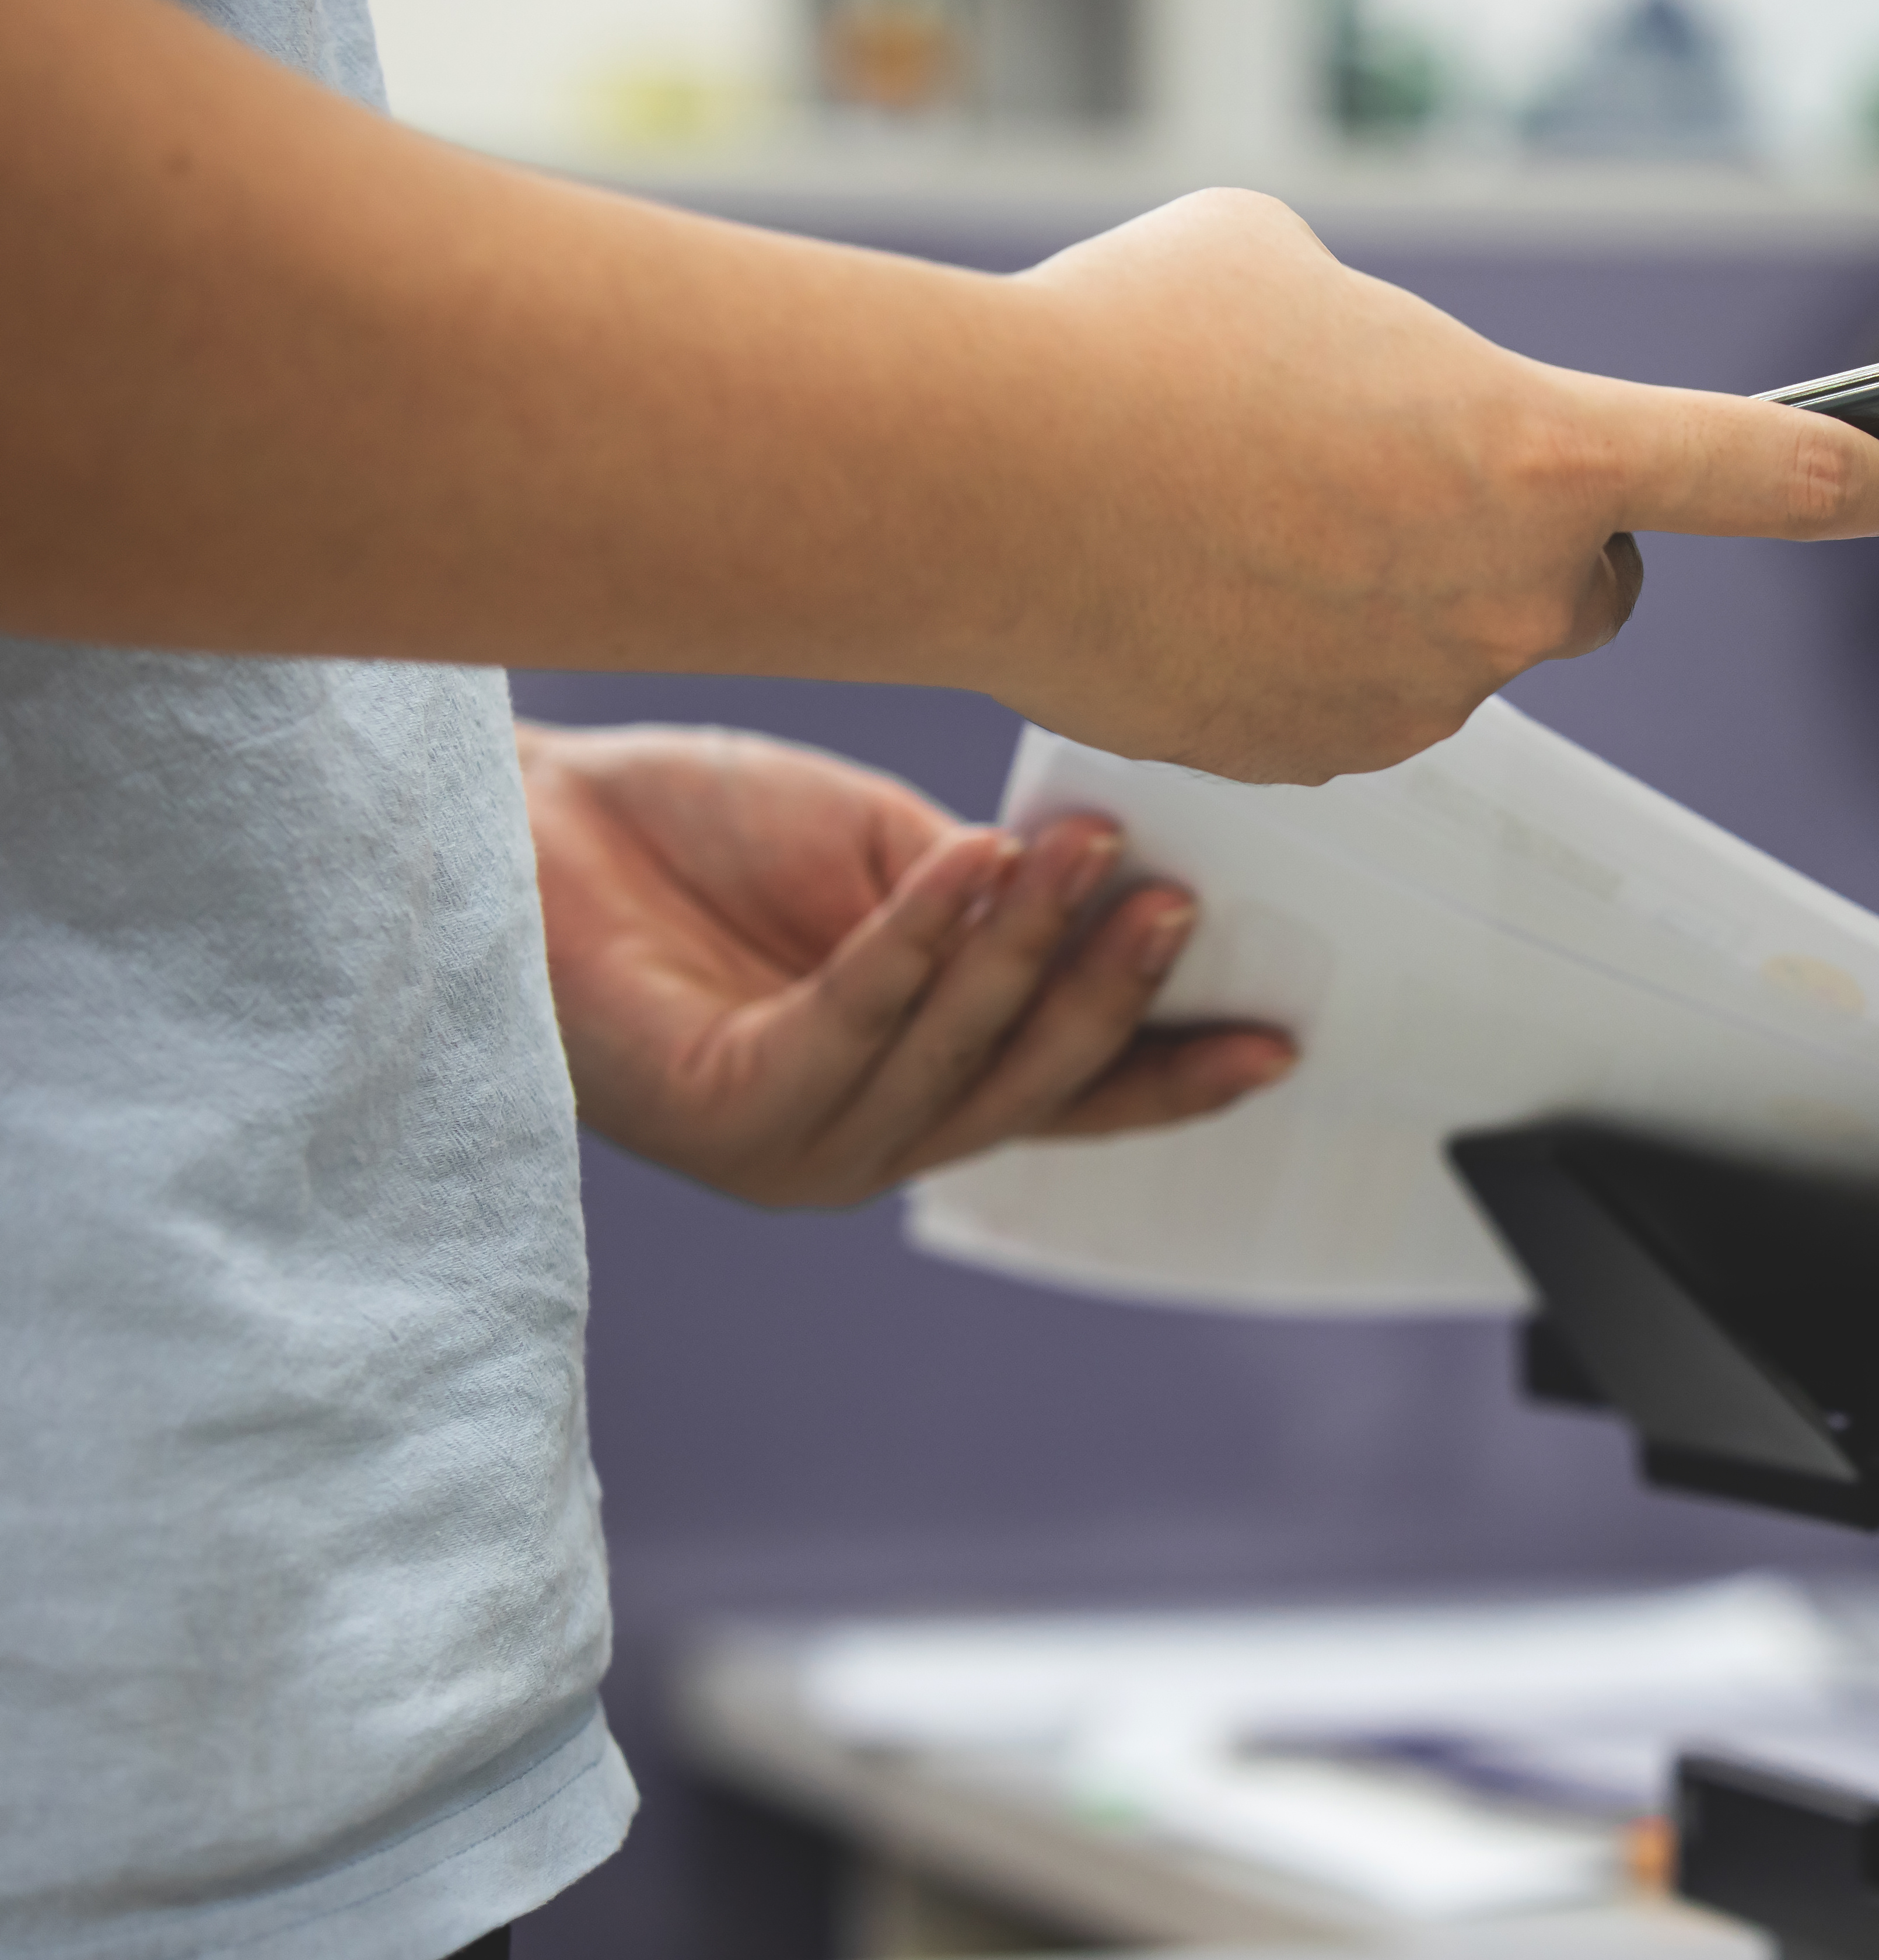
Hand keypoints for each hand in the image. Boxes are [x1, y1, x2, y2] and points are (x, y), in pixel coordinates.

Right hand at [2, 0, 1878, 780]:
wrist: (979, 486)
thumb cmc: (1133, 341)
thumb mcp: (1287, 267)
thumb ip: (1385, 337)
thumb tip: (1371, 389)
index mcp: (1535, 449)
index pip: (1748, 470)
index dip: (1838, 477)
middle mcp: (1508, 594)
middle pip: (1594, 584)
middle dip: (1542, 539)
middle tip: (1427, 481)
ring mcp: (1421, 694)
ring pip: (1470, 647)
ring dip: (1409, 591)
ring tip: (1265, 522)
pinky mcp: (1329, 758)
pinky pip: (1370, 701)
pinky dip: (1322, 656)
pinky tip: (1219, 594)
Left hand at [520, 721, 1293, 1207]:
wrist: (525, 810)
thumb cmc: (700, 832)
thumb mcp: (896, 864)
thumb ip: (1000, 907)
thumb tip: (1132, 894)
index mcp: (911, 1093)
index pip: (1068, 1098)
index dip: (1169, 1072)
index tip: (1273, 1039)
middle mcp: (861, 1147)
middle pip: (1028, 1085)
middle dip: (1111, 990)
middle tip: (1176, 896)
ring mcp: (792, 1149)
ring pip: (953, 1054)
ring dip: (1026, 946)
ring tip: (1085, 846)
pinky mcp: (720, 1115)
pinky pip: (853, 1024)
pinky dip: (918, 941)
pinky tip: (965, 861)